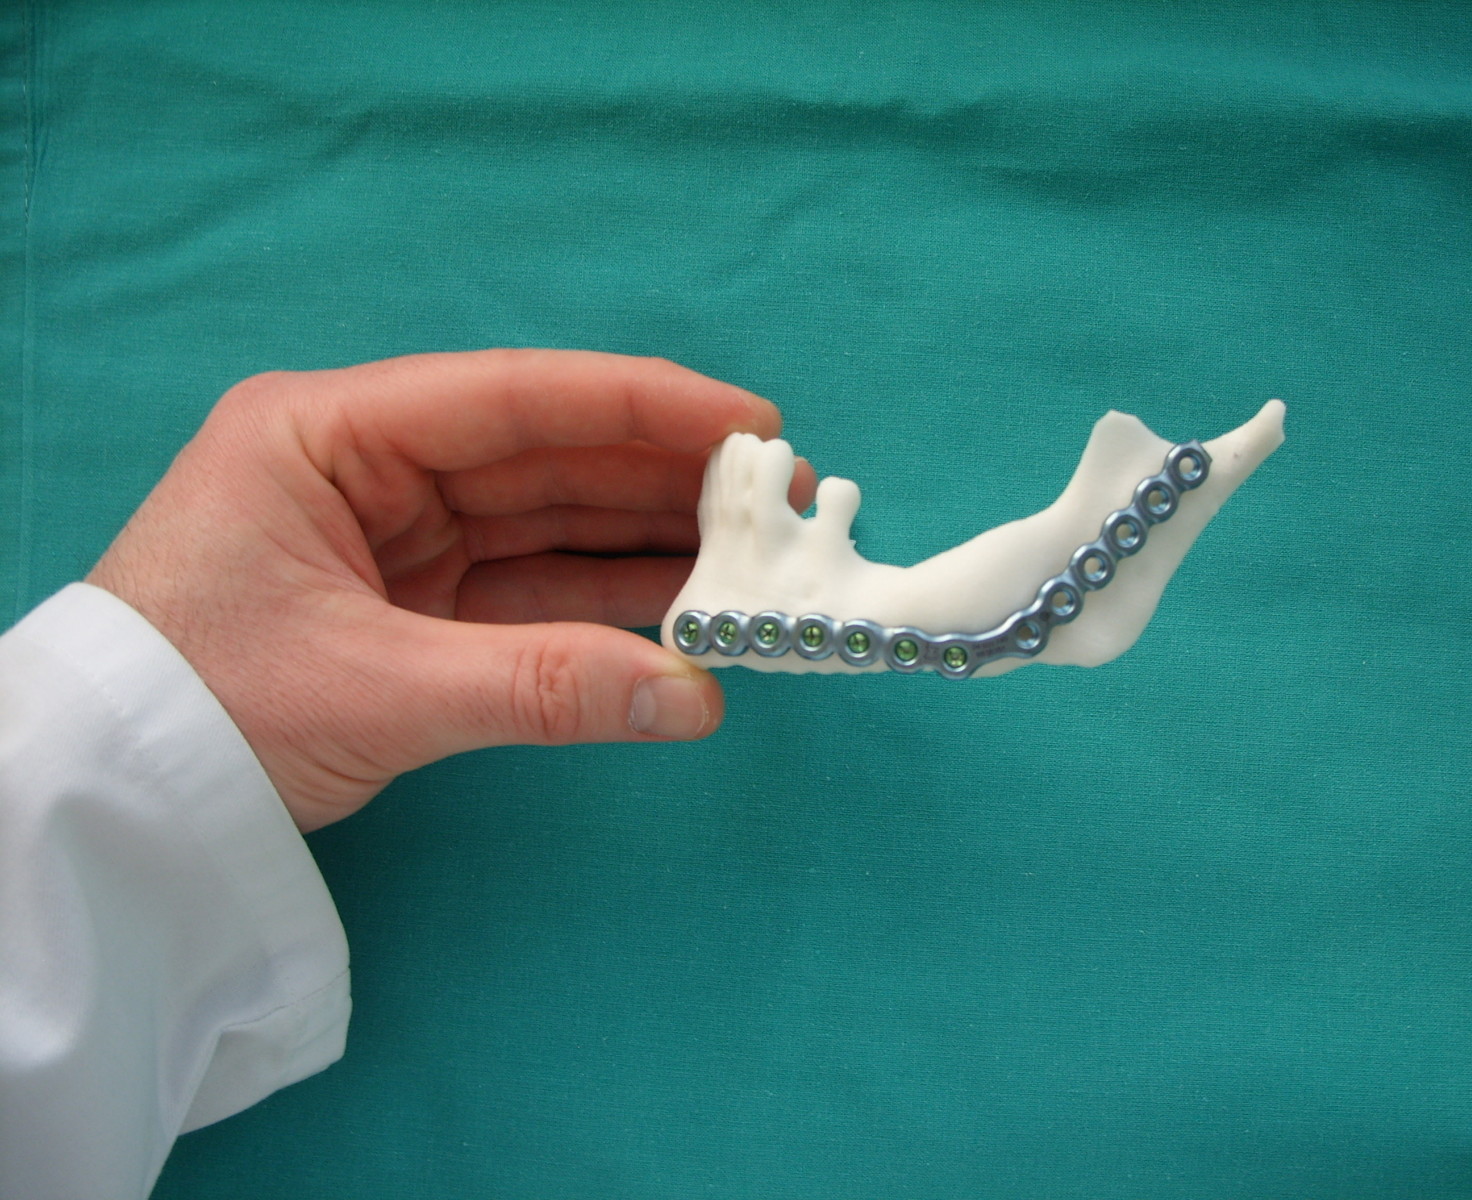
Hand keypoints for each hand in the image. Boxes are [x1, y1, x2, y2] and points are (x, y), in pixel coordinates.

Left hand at [87, 351, 814, 831]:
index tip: (750, 420)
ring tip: (752, 554)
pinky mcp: (408, 606)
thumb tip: (700, 699)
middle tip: (779, 497)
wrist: (106, 814)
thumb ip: (542, 687)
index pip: (513, 398)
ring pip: (545, 523)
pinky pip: (526, 590)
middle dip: (662, 476)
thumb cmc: (201, 716)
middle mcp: (367, 467)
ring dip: (645, 540)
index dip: (642, 405)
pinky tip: (681, 606)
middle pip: (544, 456)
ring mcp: (391, 538)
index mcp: (328, 434)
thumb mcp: (373, 690)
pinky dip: (600, 603)